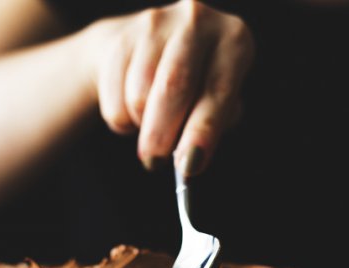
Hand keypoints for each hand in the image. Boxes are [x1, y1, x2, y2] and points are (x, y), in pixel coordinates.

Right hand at [83, 0, 254, 175]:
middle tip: (155, 163)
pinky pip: (115, 96)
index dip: (202, 132)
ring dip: (141, 125)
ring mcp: (155, 23)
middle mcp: (197, 21)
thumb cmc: (197, 86)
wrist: (152, 50)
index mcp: (234, 40)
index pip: (217, 91)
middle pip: (172, 87)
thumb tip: (190, 160)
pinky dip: (122, 118)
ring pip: (139, 95)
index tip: (190, 165)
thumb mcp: (218, 103)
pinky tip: (134, 110)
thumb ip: (210, 129)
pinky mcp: (120, 36)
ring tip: (152, 125)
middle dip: (161, 135)